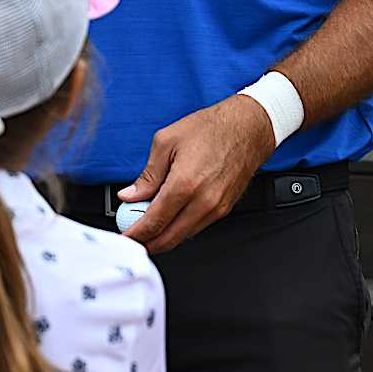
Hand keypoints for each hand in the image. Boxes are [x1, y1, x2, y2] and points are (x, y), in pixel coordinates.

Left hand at [118, 94, 275, 253]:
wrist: (247, 128)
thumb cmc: (211, 128)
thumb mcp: (166, 142)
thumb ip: (147, 175)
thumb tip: (130, 194)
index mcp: (184, 184)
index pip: (154, 222)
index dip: (135, 234)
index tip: (124, 237)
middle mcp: (203, 201)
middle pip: (169, 238)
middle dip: (148, 243)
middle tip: (133, 239)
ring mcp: (216, 208)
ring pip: (184, 236)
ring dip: (164, 238)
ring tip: (148, 227)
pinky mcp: (225, 209)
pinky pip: (197, 227)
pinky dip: (180, 228)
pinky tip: (170, 218)